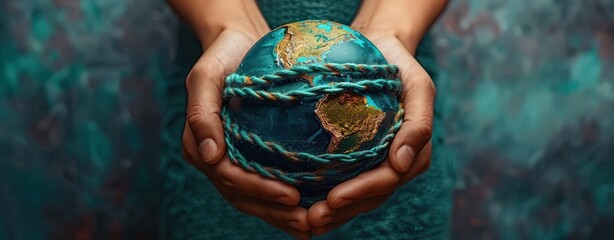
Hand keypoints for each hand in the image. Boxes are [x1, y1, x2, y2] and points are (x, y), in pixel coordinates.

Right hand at [181, 29, 310, 238]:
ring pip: (255, 197)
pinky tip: (309, 207)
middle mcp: (214, 158)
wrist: (238, 44)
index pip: (231, 177)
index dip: (260, 191)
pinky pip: (267, 181)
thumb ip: (201, 114)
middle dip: (274, 213)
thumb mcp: (206, 76)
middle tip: (307, 225)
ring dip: (281, 215)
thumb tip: (209, 157)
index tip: (293, 196)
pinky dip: (284, 199)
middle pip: (243, 196)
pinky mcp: (250, 155)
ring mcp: (232, 159)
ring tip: (311, 227)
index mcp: (199, 145)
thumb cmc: (222, 56)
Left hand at [307, 35, 435, 235]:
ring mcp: (377, 163)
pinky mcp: (359, 157)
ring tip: (304, 222)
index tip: (332, 198)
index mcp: (413, 153)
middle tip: (311, 220)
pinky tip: (301, 202)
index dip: (360, 193)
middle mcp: (396, 164)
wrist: (382, 48)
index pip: (386, 180)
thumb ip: (418, 124)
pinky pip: (343, 179)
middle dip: (341, 211)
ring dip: (332, 212)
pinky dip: (324, 193)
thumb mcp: (418, 86)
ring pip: (356, 196)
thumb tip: (403, 163)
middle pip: (369, 197)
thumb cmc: (400, 65)